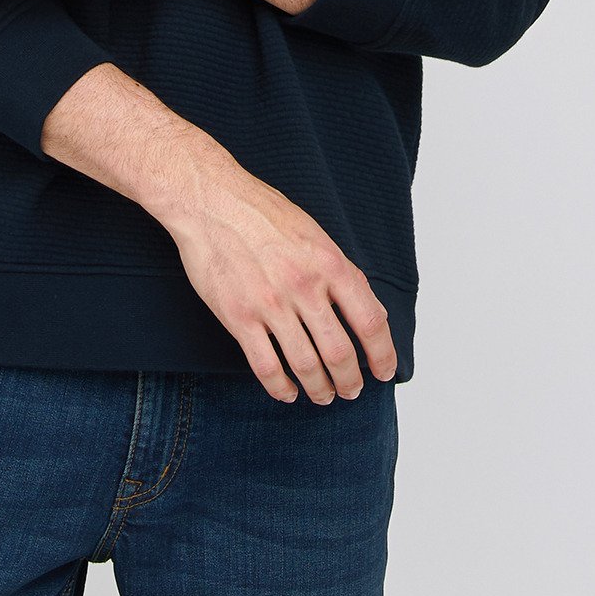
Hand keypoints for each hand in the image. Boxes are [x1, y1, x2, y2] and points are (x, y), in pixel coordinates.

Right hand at [159, 153, 400, 404]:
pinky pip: (266, 366)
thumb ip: (338, 270)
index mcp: (329, 262)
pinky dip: (280, 387)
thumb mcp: (313, 233)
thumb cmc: (260, 211)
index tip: (384, 370)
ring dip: (320, 389)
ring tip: (323, 395)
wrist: (210, 200)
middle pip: (340, 352)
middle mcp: (304, 286)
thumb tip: (363, 307)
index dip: (383, 354)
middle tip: (352, 391)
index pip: (371, 321)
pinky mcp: (239, 316)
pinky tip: (287, 392)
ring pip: (306, 366)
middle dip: (350, 381)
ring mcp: (270, 304)